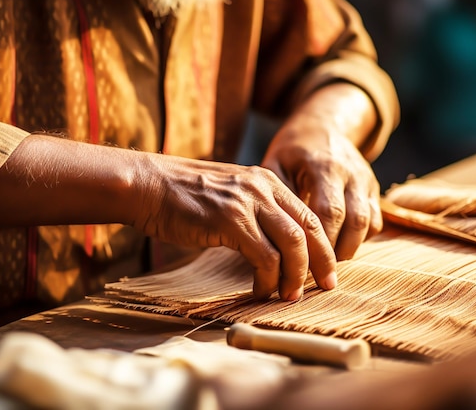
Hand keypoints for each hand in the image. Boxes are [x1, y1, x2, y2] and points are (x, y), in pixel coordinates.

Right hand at [128, 154, 337, 299]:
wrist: (149, 185)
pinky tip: (260, 289)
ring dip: (296, 276)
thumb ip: (255, 211)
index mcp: (267, 181)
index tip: (326, 270)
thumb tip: (274, 245)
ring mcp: (247, 203)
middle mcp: (263, 188)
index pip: (309, 215)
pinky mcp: (230, 221)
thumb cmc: (184, 196)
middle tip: (326, 287)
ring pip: (293, 245)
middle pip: (310, 229)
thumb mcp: (230, 194)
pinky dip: (268, 279)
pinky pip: (264, 257)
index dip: (323, 246)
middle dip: (322, 262)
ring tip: (289, 295)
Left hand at [261, 84, 382, 259]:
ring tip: (325, 265)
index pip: (329, 212)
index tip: (301, 265)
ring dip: (348, 248)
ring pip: (368, 224)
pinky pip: (375, 221)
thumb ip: (276, 198)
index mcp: (323, 166)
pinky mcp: (374, 188)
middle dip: (335, 252)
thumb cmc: (292, 150)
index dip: (318, 243)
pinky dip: (360, 239)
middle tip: (314, 274)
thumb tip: (269, 238)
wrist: (324, 125)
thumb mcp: (275, 164)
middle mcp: (351, 173)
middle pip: (353, 222)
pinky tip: (337, 247)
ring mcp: (366, 180)